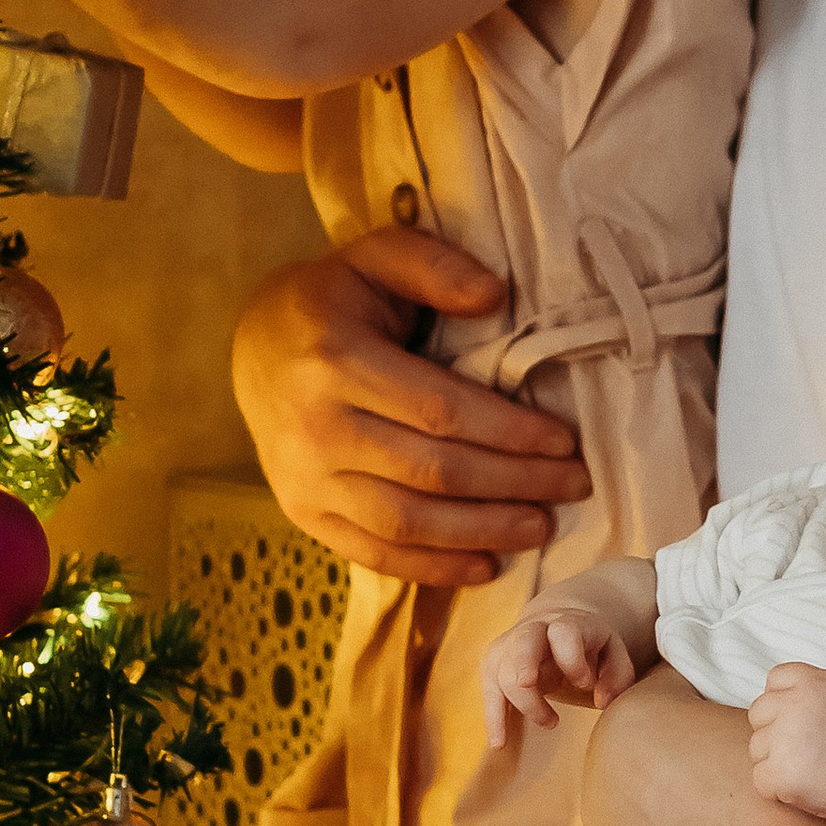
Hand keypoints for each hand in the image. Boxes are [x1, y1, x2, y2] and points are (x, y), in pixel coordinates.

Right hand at [230, 231, 589, 589]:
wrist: (252, 348)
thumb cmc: (332, 300)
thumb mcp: (375, 257)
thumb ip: (433, 266)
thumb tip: (494, 295)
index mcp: (335, 360)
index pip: (440, 411)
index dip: (508, 432)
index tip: (563, 442)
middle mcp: (314, 427)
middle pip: (433, 471)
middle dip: (513, 483)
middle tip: (573, 485)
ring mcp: (304, 479)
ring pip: (407, 522)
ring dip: (483, 531)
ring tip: (541, 526)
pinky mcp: (303, 514)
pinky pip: (374, 552)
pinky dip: (434, 567)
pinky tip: (486, 564)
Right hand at [482, 610, 635, 744]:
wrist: (556, 626)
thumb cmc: (590, 647)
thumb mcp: (613, 652)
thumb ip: (617, 675)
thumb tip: (601, 701)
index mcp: (566, 623)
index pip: (563, 633)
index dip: (572, 660)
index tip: (585, 684)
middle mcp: (534, 630)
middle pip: (523, 645)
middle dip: (524, 668)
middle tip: (533, 688)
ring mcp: (509, 645)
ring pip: (502, 671)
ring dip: (523, 704)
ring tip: (551, 722)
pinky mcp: (494, 664)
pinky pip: (489, 690)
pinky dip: (493, 717)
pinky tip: (499, 743)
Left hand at [748, 660, 825, 818]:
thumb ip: (814, 686)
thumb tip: (778, 690)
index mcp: (812, 682)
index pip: (775, 679)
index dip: (784, 700)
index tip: (801, 719)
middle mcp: (795, 705)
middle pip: (759, 712)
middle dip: (775, 730)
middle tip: (805, 749)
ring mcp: (784, 739)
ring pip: (757, 747)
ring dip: (775, 760)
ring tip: (809, 769)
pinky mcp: (780, 772)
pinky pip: (760, 777)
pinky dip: (777, 787)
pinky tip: (804, 786)